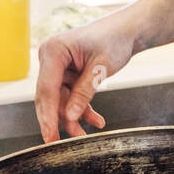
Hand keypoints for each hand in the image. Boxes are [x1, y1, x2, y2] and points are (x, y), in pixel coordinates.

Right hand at [35, 13, 135, 142]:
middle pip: (48, 96)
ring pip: (60, 99)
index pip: (46, 89)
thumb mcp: (101, 67)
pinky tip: (96, 121)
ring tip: (85, 135)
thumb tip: (70, 116)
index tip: (49, 136)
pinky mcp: (67, 73)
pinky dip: (82, 108)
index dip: (47, 115)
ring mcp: (58, 66)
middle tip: (57, 143)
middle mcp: (51, 58)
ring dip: (72, 117)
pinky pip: (70, 95)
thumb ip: (84, 92)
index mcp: (54, 50)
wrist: (127, 30)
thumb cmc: (115, 40)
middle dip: (56, 120)